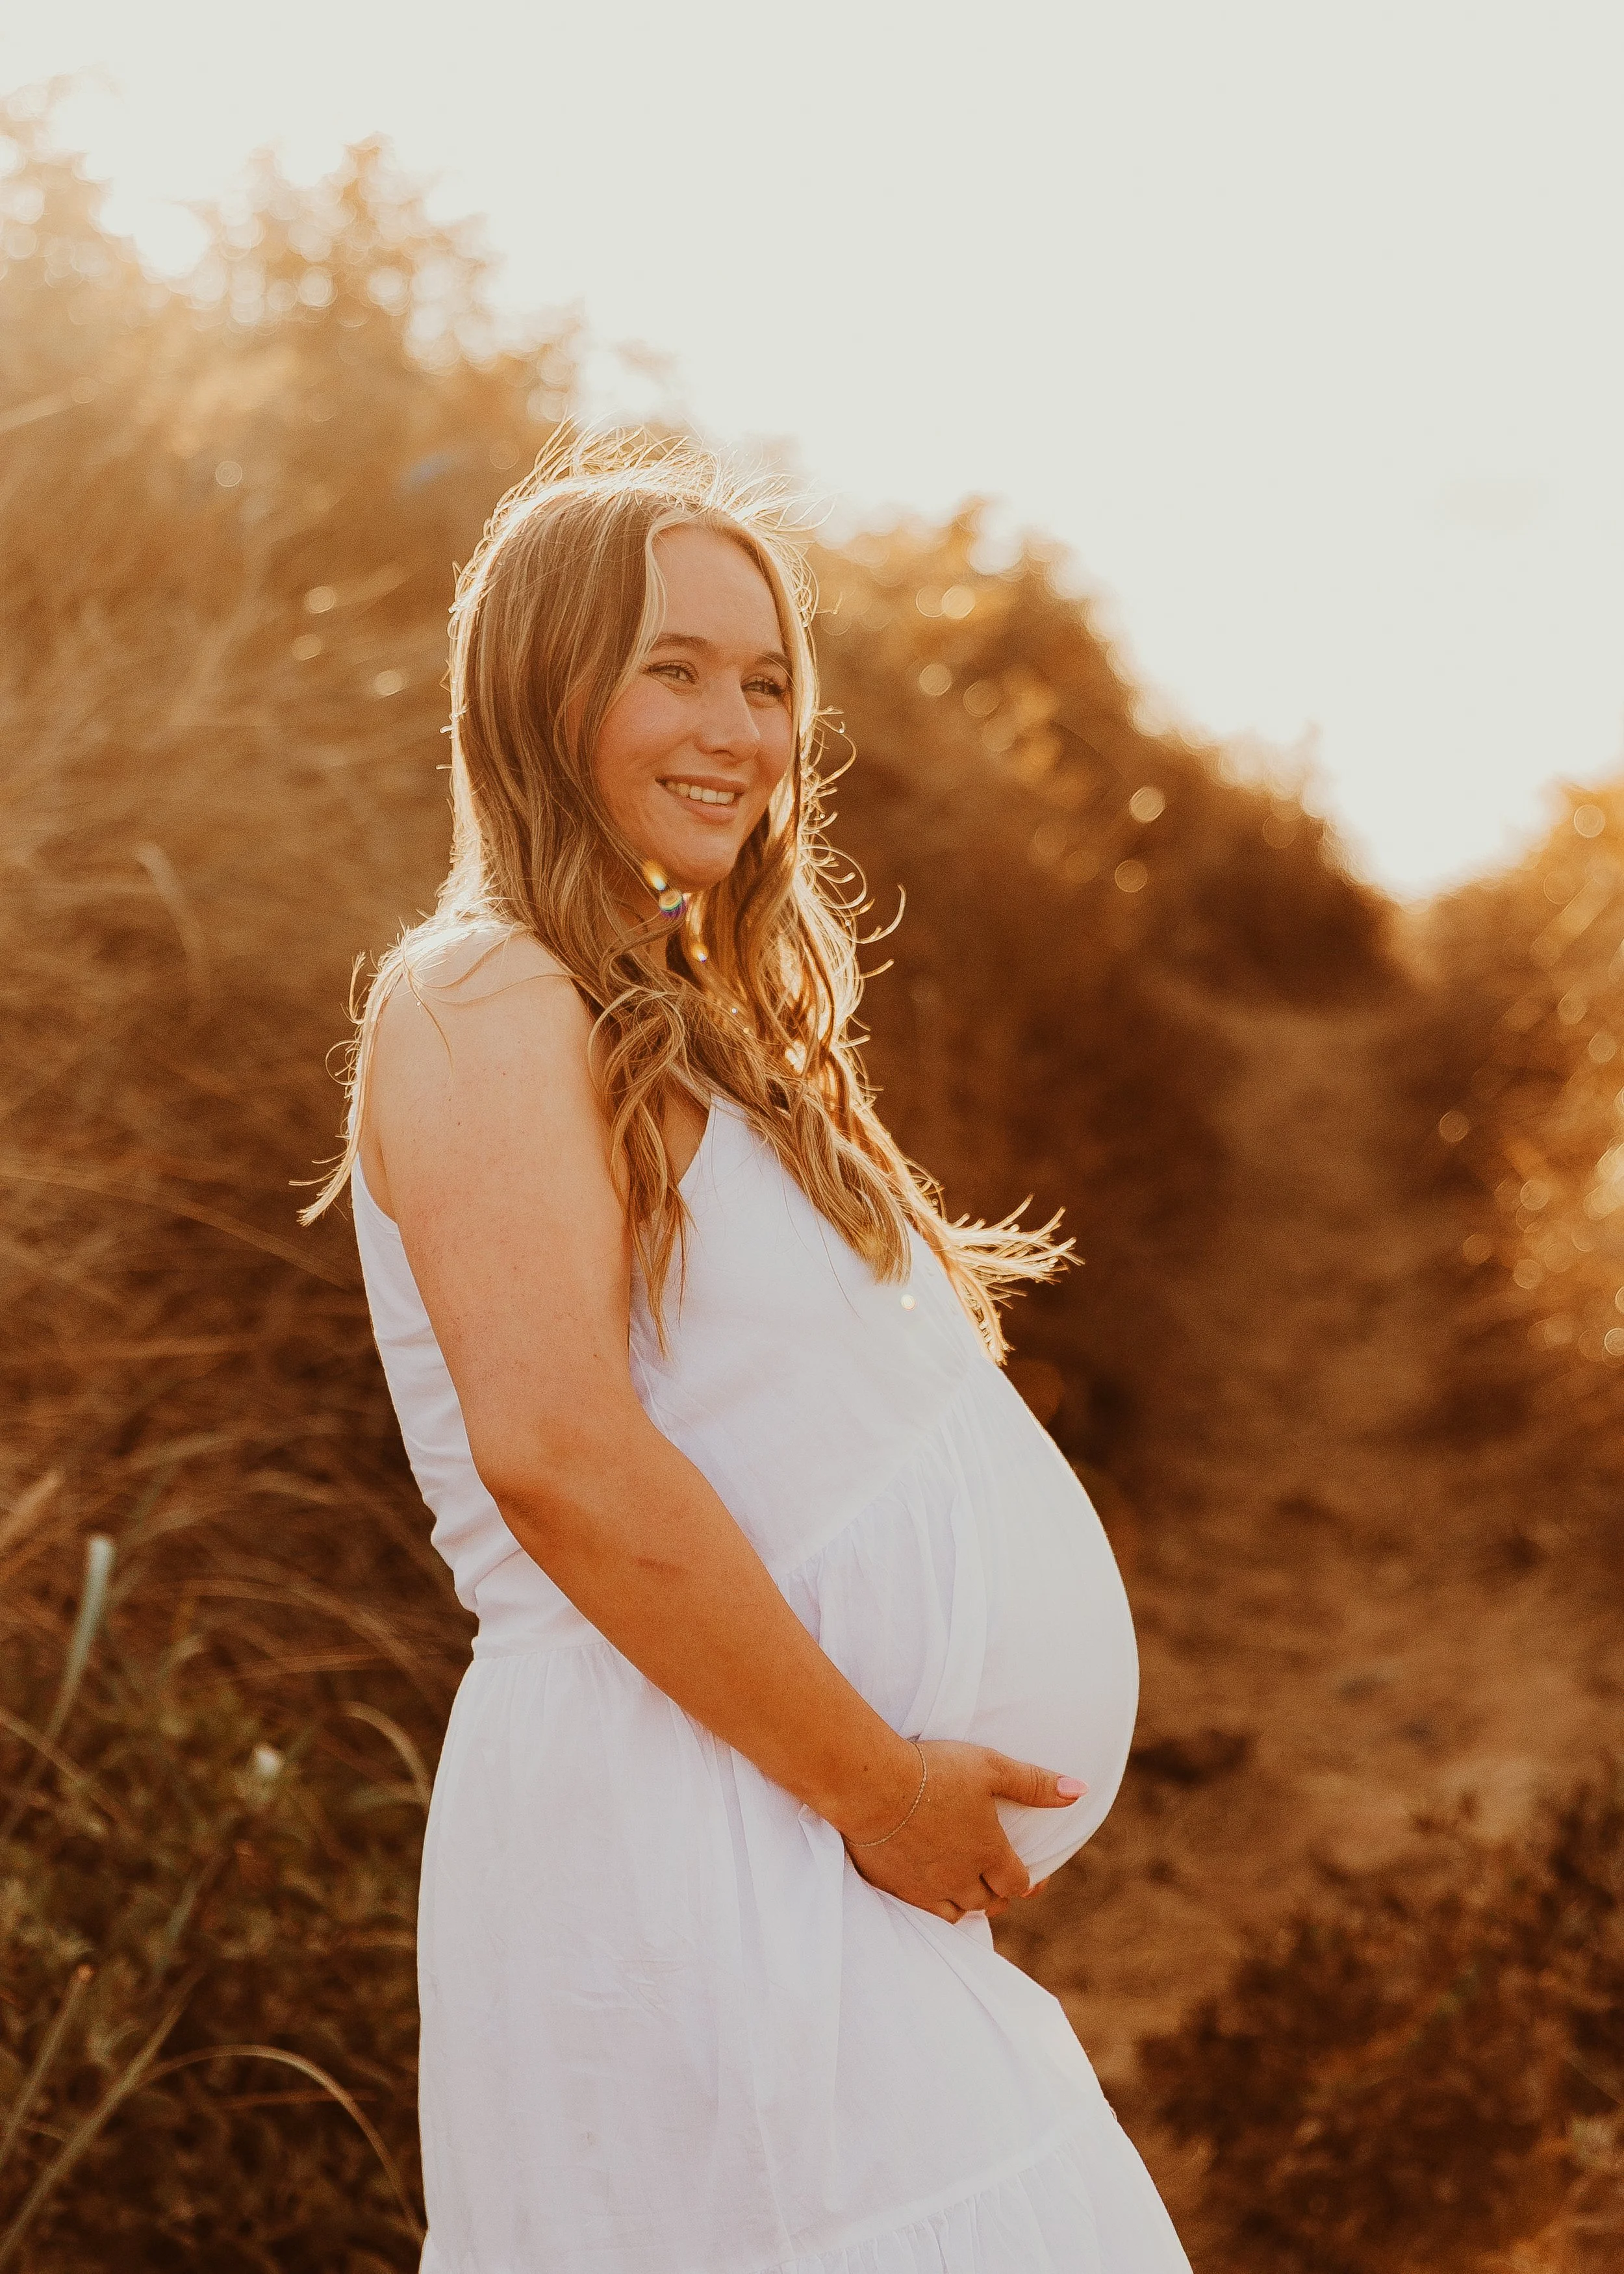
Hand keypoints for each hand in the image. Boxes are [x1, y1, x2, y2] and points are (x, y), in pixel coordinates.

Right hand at [843, 1740, 1085, 1921]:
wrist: (872, 1785)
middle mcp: (962, 1877)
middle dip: (998, 1891)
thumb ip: (1034, 1783)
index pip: (1018, 1883)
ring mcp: (928, 1887)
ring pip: (959, 1912)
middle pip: (991, 1901)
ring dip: (969, 1902)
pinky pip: (926, 1914)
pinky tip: (934, 1892)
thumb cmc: (933, 1770)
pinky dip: (937, 1906)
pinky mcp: (897, 1888)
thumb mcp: (990, 1767)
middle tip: (997, 1877)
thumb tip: (1081, 1791)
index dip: (1028, 1882)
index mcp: (989, 1851)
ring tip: (967, 1885)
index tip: (1030, 1877)